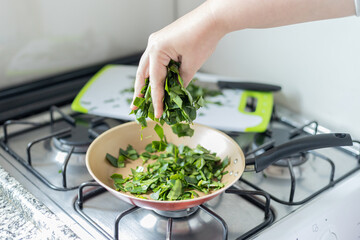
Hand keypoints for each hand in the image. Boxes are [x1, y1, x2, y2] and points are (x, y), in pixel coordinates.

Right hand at [131, 1, 225, 117]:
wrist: (213, 18)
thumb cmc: (204, 37)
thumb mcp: (191, 65)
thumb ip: (181, 81)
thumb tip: (176, 93)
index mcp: (157, 50)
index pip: (155, 81)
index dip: (156, 99)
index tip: (157, 113)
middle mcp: (153, 45)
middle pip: (142, 74)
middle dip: (139, 92)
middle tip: (135, 107)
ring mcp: (157, 42)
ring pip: (147, 67)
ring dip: (146, 83)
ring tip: (143, 98)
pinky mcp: (163, 41)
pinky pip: (155, 61)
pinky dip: (155, 73)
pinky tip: (157, 83)